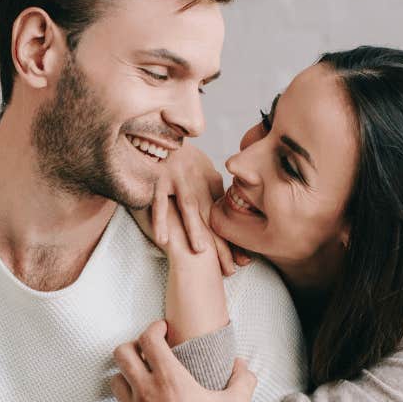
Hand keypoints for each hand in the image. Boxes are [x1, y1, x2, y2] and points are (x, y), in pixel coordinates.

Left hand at [111, 320, 258, 401]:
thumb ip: (242, 378)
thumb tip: (242, 365)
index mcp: (171, 379)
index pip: (148, 339)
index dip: (153, 328)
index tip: (162, 330)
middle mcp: (147, 392)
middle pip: (122, 353)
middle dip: (132, 346)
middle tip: (146, 350)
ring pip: (115, 380)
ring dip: (126, 374)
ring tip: (141, 376)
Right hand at [147, 144, 251, 275]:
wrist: (163, 133)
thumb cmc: (184, 158)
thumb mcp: (204, 174)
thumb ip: (213, 194)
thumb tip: (226, 214)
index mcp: (208, 189)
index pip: (221, 221)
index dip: (232, 242)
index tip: (244, 262)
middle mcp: (196, 186)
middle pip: (210, 220)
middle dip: (220, 245)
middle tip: (230, 268)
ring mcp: (177, 182)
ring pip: (188, 209)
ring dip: (194, 230)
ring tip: (201, 252)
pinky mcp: (158, 179)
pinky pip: (158, 203)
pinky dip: (160, 220)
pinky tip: (162, 240)